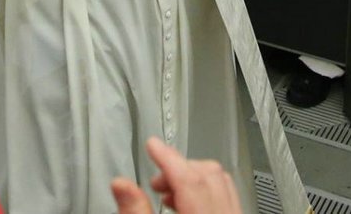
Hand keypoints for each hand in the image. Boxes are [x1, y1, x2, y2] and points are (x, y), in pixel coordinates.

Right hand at [110, 136, 244, 213]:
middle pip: (209, 173)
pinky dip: (207, 190)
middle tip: (155, 178)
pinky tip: (187, 202)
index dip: (167, 156)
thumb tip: (120, 184)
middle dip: (179, 168)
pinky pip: (229, 197)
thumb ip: (136, 211)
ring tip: (168, 191)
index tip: (152, 144)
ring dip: (194, 178)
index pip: (188, 176)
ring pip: (222, 181)